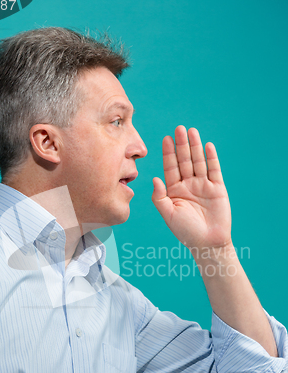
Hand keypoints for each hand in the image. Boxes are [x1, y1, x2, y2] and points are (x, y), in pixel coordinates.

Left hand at [152, 126, 231, 250]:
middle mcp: (188, 185)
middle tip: (179, 129)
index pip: (170, 168)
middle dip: (181, 145)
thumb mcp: (168, 214)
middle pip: (184, 161)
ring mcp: (203, 185)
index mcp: (174, 190)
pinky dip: (211, 158)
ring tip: (192, 131)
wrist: (207, 243)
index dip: (168, 153)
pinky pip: (214, 170)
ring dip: (195, 147)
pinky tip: (207, 145)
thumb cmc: (185, 231)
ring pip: (198, 162)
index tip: (166, 139)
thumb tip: (154, 178)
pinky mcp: (217, 188)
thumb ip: (159, 197)